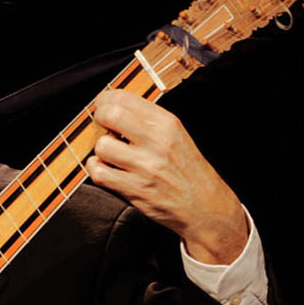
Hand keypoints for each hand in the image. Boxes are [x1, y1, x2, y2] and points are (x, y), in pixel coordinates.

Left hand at [86, 90, 247, 263]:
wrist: (205, 206)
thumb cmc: (188, 171)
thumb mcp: (176, 135)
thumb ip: (148, 120)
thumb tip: (114, 106)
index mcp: (166, 123)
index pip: (124, 98)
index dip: (105, 100)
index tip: (103, 106)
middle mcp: (157, 141)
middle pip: (110, 115)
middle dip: (99, 119)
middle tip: (102, 127)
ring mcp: (145, 166)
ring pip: (102, 146)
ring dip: (101, 150)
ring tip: (112, 154)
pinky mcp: (135, 189)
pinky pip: (100, 172)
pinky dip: (97, 170)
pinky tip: (108, 169)